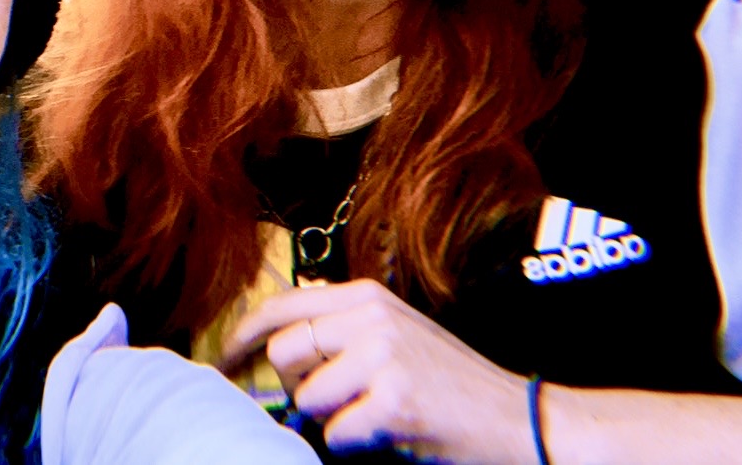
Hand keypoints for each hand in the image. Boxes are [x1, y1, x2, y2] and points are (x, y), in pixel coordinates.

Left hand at [221, 279, 532, 464]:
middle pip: (285, 354)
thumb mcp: (395, 331)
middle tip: (341, 402)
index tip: (222, 359)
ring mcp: (383, 356)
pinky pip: (336, 434)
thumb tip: (279, 326)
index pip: (281, 306)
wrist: (519, 420)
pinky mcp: (394, 401)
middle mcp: (371, 316)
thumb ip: (342, 323)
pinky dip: (357, 445)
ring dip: (332, 418)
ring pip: (308, 396)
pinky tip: (391, 434)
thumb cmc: (447, 383)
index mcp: (365, 296)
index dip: (242, 335)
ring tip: (374, 414)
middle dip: (301, 387)